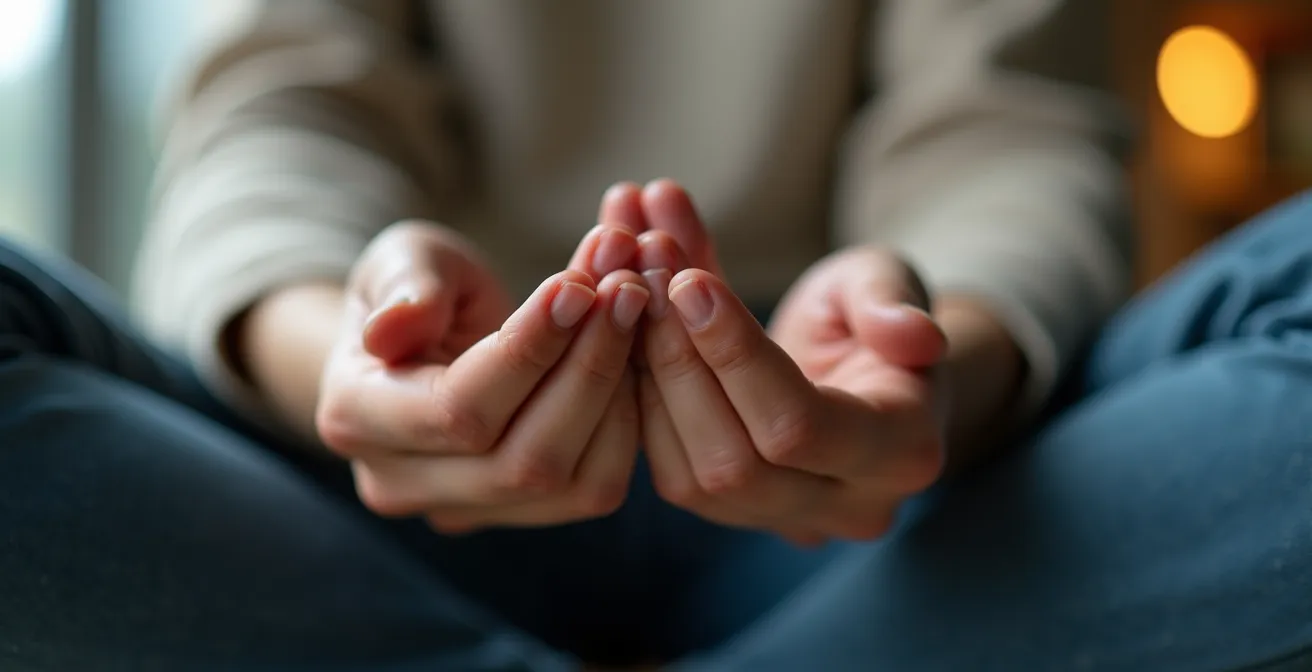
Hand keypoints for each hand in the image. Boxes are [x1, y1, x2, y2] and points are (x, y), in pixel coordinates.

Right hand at [315, 220, 648, 531]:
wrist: (429, 336)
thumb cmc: (417, 287)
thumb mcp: (403, 259)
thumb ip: (407, 285)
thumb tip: (389, 332)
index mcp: (353, 416)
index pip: (455, 410)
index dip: (527, 351)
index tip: (578, 285)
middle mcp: (400, 483)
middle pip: (519, 461)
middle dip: (587, 369)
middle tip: (628, 290)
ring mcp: (463, 511)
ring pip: (566, 484)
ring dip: (617, 393)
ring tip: (636, 310)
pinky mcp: (521, 515)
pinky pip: (594, 489)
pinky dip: (628, 423)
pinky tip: (637, 356)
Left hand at [628, 182, 948, 543]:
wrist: (861, 367)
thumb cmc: (874, 315)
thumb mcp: (889, 283)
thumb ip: (894, 304)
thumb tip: (915, 336)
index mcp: (904, 452)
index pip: (801, 426)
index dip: (736, 356)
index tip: (689, 282)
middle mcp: (849, 505)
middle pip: (736, 462)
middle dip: (679, 363)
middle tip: (645, 276)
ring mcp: (787, 520)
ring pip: (690, 476)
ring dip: (647, 373)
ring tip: (627, 286)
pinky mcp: (734, 512)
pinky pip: (668, 470)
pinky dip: (638, 394)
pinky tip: (624, 325)